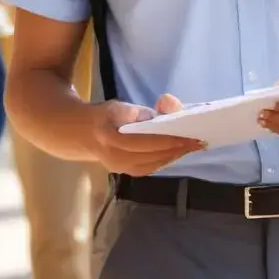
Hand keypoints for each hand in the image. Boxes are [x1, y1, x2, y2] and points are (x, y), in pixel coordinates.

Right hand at [88, 98, 206, 176]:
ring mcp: (120, 168)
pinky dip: (164, 161)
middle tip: (199, 142)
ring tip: (192, 147)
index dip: (170, 140)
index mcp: (111, 139)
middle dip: (178, 149)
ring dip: (174, 156)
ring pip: (153, 164)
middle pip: (153, 156)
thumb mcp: (114, 107)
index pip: (147, 142)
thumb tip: (158, 111)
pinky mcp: (124, 172)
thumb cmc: (101, 117)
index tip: (190, 135)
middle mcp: (116, 158)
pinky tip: (176, 154)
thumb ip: (134, 111)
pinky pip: (148, 168)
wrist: (79, 135)